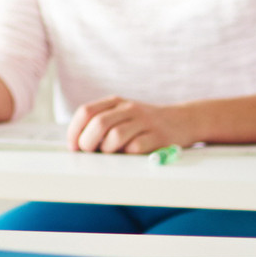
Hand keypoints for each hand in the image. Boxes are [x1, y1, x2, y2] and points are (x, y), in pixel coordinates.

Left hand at [66, 96, 190, 154]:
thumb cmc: (144, 123)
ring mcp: (144, 122)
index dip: (74, 131)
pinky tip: (130, 154)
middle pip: (99, 124)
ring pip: (115, 136)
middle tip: (90, 152)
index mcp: (115, 102)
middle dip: (88, 142)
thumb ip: (101, 123)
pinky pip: (134, 148)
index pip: (86, 112)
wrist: (182, 121)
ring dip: (107, 150)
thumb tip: (77, 144)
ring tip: (112, 153)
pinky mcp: (158, 137)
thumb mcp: (122, 114)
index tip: (73, 146)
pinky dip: (127, 155)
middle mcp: (129, 108)